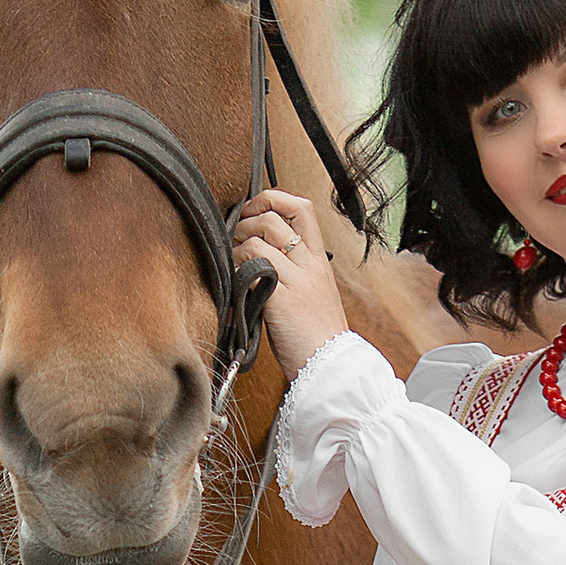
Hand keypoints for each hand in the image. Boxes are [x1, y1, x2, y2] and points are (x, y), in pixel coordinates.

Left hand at [232, 187, 345, 378]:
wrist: (329, 366)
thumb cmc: (316, 334)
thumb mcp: (312, 292)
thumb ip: (292, 268)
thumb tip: (259, 249)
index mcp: (318, 260)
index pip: (301, 206)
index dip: (273, 199)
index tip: (254, 210)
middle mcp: (310, 264)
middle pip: (275, 217)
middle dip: (247, 221)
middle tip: (236, 238)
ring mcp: (297, 280)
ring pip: (259, 239)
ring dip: (238, 247)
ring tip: (235, 264)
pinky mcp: (281, 299)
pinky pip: (253, 269)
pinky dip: (238, 270)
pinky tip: (237, 284)